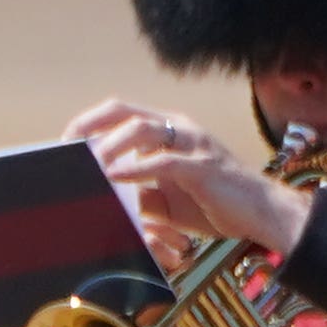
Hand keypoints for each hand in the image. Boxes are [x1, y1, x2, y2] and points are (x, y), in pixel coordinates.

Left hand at [69, 98, 303, 265]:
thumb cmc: (215, 205)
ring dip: (109, 145)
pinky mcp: (203, 167)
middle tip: (66, 147)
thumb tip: (106, 199)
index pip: (121, 114)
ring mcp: (192, 144)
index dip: (89, 123)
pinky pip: (164, 161)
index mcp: (169, 131)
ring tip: (88, 164)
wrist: (262, 214)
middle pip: (124, 112)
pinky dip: (135, 168)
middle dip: (90, 125)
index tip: (64, 144)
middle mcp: (179, 129)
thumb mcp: (168, 200)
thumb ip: (139, 193)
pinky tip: (115, 177)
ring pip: (142, 129)